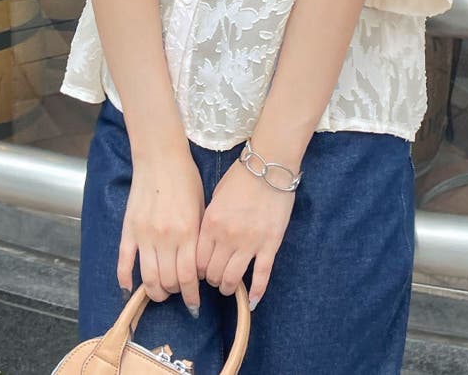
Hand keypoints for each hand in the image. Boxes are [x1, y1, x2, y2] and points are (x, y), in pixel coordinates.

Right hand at [118, 150, 204, 313]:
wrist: (161, 158)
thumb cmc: (186, 179)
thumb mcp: (200, 208)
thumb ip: (198, 238)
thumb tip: (197, 267)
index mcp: (187, 231)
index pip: (188, 276)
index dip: (192, 295)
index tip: (195, 302)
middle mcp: (165, 237)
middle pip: (168, 281)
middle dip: (175, 293)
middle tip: (179, 293)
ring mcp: (144, 235)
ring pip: (147, 278)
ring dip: (155, 292)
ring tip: (161, 293)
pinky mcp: (128, 230)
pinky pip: (124, 262)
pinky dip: (125, 280)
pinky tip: (130, 289)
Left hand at [196, 154, 295, 308]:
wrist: (269, 165)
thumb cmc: (240, 177)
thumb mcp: (215, 197)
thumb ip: (209, 222)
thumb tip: (205, 243)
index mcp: (210, 224)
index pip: (197, 261)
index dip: (197, 270)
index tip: (200, 270)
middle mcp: (227, 237)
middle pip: (213, 273)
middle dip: (211, 280)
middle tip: (214, 278)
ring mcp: (250, 242)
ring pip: (232, 278)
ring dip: (227, 287)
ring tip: (228, 286)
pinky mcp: (270, 244)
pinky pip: (261, 275)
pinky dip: (256, 291)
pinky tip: (251, 301)